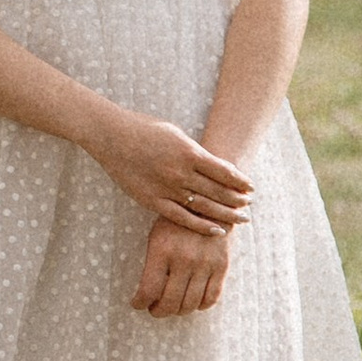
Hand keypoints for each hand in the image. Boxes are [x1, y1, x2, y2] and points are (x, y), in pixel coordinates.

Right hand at [87, 107, 250, 239]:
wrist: (111, 136)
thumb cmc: (144, 129)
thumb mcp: (175, 133)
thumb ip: (196, 151)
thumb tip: (217, 166)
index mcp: (189, 152)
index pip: (224, 172)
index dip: (240, 181)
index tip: (250, 187)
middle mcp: (181, 172)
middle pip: (218, 191)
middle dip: (237, 199)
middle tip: (249, 205)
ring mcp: (167, 188)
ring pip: (204, 207)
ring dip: (226, 214)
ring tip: (240, 219)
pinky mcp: (153, 201)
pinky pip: (182, 218)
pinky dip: (201, 226)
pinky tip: (217, 231)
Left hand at [132, 216, 230, 316]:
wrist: (209, 205)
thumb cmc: (176, 222)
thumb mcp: (157, 236)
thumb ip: (152, 264)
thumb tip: (147, 294)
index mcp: (162, 250)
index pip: (149, 289)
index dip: (140, 303)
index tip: (137, 304)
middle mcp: (184, 259)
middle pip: (170, 303)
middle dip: (159, 311)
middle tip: (155, 309)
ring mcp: (205, 264)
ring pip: (190, 304)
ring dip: (178, 311)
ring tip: (173, 307)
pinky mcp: (222, 267)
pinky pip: (211, 298)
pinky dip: (200, 305)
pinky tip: (192, 301)